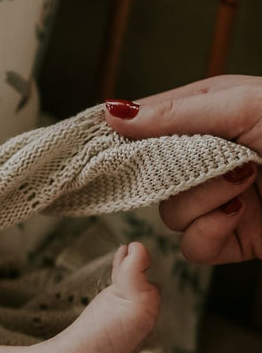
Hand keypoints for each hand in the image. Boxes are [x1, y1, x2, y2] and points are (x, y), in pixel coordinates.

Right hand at [104, 75, 261, 262]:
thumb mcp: (244, 106)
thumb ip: (176, 114)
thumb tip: (111, 115)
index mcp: (209, 116)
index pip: (144, 125)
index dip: (123, 137)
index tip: (107, 146)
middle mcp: (210, 159)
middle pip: (148, 175)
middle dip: (172, 173)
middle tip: (207, 163)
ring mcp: (222, 201)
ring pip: (168, 213)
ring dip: (201, 201)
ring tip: (245, 185)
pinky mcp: (236, 239)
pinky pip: (193, 247)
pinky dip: (212, 231)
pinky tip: (243, 212)